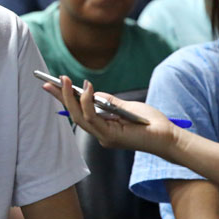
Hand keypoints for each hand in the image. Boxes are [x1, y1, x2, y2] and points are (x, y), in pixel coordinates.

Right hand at [42, 76, 177, 154]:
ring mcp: (104, 137)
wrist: (167, 136)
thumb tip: (90, 92)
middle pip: (74, 115)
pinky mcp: (110, 136)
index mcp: (103, 128)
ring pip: (80, 117)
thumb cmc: (150, 123)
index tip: (52, 85)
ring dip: (70, 98)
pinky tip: (86, 89)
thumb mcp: (126, 107)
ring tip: (65, 81)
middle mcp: (100, 134)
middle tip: (50, 82)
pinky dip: (87, 103)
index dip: (64, 100)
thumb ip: (108, 101)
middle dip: (61, 98)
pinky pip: (92, 118)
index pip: (79, 113)